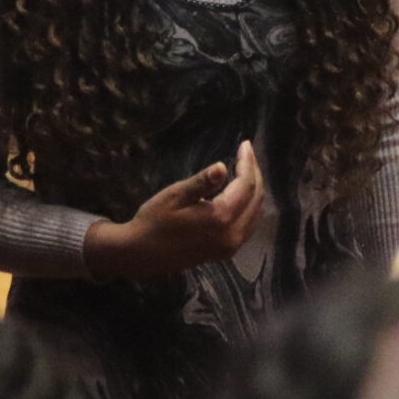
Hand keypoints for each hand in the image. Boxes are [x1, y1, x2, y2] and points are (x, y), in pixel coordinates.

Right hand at [82, 141, 264, 278]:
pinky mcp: (226, 252)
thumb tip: (222, 167)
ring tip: (246, 167)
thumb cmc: (155, 220)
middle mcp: (232, 235)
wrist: (142, 254)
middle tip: (247, 152)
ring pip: (255, 212)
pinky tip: (241, 193)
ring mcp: (230, 246)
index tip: (245, 143)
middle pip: (256, 199)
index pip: (246, 185)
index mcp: (220, 218)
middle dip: (254, 173)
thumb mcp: (175, 196)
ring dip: (254, 188)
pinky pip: (248, 224)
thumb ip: (201, 183)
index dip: (247, 163)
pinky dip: (249, 205)